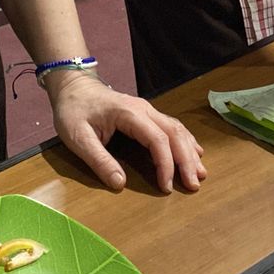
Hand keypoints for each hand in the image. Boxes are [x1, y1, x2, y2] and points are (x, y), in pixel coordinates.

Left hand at [46, 70, 206, 194]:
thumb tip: (120, 184)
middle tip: (194, 184)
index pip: (157, 140)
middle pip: (174, 133)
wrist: (73, 86)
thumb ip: (99, 160)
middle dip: (186, 160)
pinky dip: (185, 141)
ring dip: (190, 151)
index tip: (166, 186)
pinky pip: (172, 126)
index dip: (166, 164)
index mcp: (129, 114)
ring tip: (200, 173)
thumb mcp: (78, 138)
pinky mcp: (146, 114)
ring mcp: (147, 110)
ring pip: (177, 129)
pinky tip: (194, 152)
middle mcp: (144, 109)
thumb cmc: (73, 110)